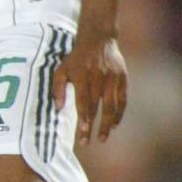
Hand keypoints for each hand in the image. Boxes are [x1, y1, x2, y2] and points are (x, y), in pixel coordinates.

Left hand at [54, 28, 127, 145]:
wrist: (98, 39)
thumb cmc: (76, 58)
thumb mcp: (61, 69)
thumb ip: (58, 89)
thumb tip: (58, 109)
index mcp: (82, 77)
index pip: (83, 101)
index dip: (84, 118)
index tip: (82, 132)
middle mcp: (98, 79)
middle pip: (97, 107)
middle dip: (93, 127)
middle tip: (89, 142)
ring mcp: (112, 79)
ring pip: (112, 106)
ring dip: (108, 124)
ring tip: (102, 138)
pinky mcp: (123, 79)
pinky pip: (123, 100)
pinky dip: (119, 114)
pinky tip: (114, 124)